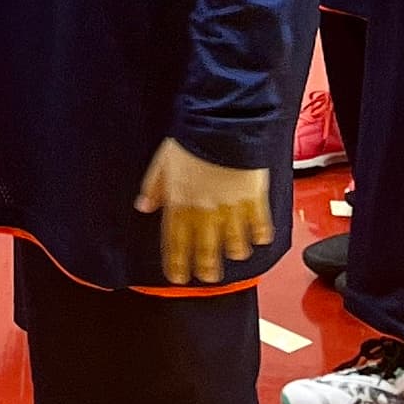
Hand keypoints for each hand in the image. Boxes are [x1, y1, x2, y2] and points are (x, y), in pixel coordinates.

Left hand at [134, 141, 271, 287]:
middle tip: (208, 278)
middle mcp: (205, 210)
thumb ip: (154, 187)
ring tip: (235, 256)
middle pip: (205, 249)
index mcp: (180, 203)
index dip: (176, 263)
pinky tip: (260, 240)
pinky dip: (260, 234)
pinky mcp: (253, 199)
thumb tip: (144, 206)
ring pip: (233, 242)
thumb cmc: (192, 138)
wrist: (223, 125)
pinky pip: (259, 224)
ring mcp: (231, 207)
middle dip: (206, 268)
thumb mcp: (162, 162)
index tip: (177, 277)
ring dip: (234, 252)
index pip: (175, 243)